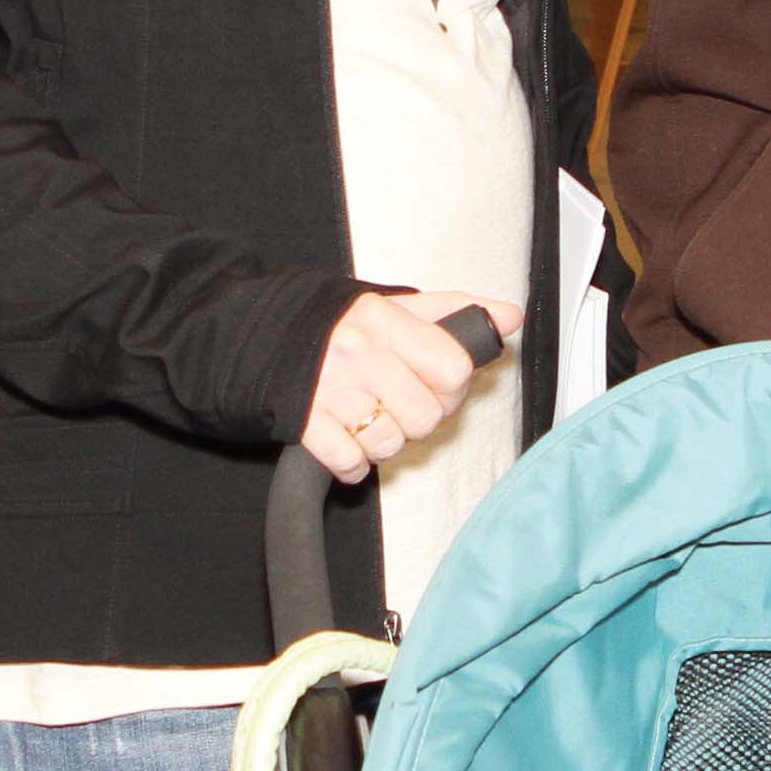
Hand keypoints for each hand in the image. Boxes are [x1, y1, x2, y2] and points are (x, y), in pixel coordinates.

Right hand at [302, 289, 520, 480]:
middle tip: (402, 404)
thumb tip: (510, 316)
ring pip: (390, 443)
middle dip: (419, 418)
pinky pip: (351, 463)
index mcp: (385, 319)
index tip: (437, 382)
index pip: (453, 369)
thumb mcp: (395, 306)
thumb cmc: (339, 326)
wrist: (260, 336)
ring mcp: (330, 390)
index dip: (452, 385)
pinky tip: (348, 439)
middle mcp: (359, 353)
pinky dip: (354, 463)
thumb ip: (455, 311)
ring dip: (385, 441)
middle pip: (426, 416)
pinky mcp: (305, 423)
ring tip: (371, 419)